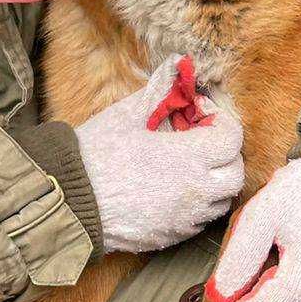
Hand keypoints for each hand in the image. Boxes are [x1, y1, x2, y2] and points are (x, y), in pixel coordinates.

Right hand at [74, 55, 244, 252]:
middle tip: (203, 143)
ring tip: (192, 168)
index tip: (203, 117)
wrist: (65, 201)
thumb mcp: (127, 114)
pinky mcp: (170, 237)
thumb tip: (177, 64)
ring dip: (215, 183)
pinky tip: (174, 192)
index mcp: (188, 157)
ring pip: (221, 201)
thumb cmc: (95, 154)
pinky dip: (197, 206)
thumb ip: (159, 89)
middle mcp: (194, 191)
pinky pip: (198, 222)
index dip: (223, 124)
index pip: (232, 140)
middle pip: (235, 174)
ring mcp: (184, 218)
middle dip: (226, 155)